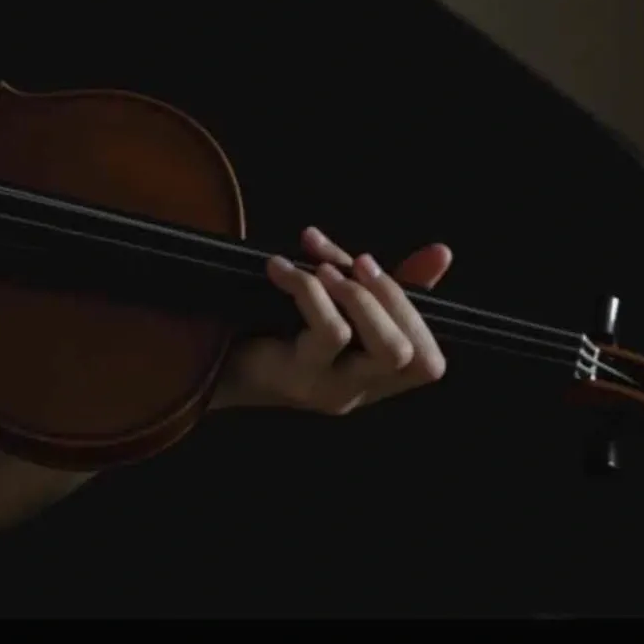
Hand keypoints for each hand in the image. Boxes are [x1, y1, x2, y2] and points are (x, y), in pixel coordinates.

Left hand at [212, 226, 453, 414]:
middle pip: (414, 358)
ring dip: (361, 295)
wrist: (201, 356)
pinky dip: (312, 290)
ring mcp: (329, 390)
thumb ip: (380, 283)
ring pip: (383, 349)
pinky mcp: (297, 379)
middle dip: (394, 298)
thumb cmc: (269, 325)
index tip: (376, 264)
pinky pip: (328, 332)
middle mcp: (358, 391)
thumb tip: (443, 253)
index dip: (417, 312)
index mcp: (373, 377)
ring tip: (323, 266)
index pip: (428, 362)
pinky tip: (280, 268)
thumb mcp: (332, 299)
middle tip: (356, 262)